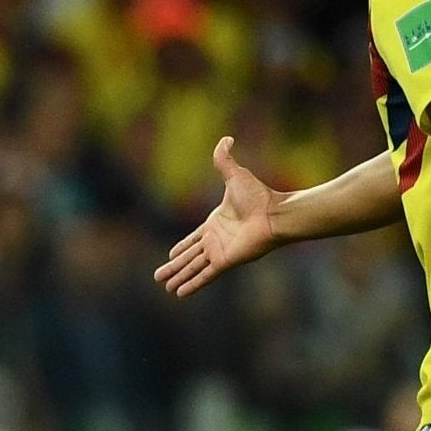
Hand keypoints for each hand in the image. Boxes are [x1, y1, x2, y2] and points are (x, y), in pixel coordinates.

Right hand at [155, 137, 282, 297]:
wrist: (273, 213)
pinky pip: (205, 275)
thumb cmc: (258, 195)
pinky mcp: (225, 261)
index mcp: (215, 222)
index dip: (181, 246)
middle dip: (173, 267)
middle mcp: (215, 240)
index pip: (193, 238)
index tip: (170, 255)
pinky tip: (180, 293)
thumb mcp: (234, 174)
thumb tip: (226, 137)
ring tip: (164, 286)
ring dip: (178, 277)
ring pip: (193, 268)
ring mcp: (219, 252)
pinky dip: (192, 284)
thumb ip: (225, 159)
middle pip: (189, 256)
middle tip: (157, 277)